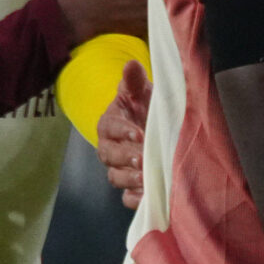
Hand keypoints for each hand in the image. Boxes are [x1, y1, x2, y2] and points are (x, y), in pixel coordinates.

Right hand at [99, 59, 150, 208]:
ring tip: (146, 178)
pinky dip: (136, 199)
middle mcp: (110, 149)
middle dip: (127, 157)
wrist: (153, 127)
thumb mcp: (142, 93)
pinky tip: (147, 196)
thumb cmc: (146, 108)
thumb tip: (131, 64)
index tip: (139, 132)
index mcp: (110, 125)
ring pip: (117, 177)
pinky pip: (127, 197)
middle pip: (111, 156)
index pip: (111, 129)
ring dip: (130, 179)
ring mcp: (118, 169)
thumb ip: (134, 82)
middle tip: (143, 158)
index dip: (123, 131)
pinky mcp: (129, 186)